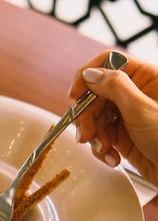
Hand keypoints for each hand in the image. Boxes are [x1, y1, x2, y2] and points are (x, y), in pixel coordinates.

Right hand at [68, 50, 157, 187]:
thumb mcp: (142, 110)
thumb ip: (115, 87)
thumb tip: (90, 74)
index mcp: (146, 78)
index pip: (109, 63)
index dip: (88, 76)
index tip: (75, 94)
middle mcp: (136, 94)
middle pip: (96, 93)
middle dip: (88, 115)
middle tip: (87, 133)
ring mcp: (129, 116)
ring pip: (95, 116)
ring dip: (94, 134)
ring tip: (102, 148)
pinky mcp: (125, 137)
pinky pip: (101, 136)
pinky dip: (101, 147)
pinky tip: (111, 157)